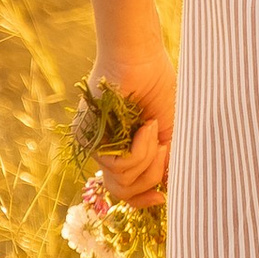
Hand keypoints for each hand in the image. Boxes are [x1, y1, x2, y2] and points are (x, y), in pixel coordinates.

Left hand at [91, 46, 175, 210]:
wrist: (141, 57)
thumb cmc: (157, 85)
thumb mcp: (169, 131)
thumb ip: (165, 161)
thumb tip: (167, 189)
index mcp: (123, 150)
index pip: (125, 189)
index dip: (142, 200)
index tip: (160, 197)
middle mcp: (105, 150)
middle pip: (124, 192)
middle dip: (151, 177)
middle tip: (163, 149)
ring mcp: (95, 145)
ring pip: (124, 182)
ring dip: (148, 157)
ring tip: (152, 127)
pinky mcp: (89, 138)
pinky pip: (120, 166)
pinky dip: (141, 149)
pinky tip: (145, 125)